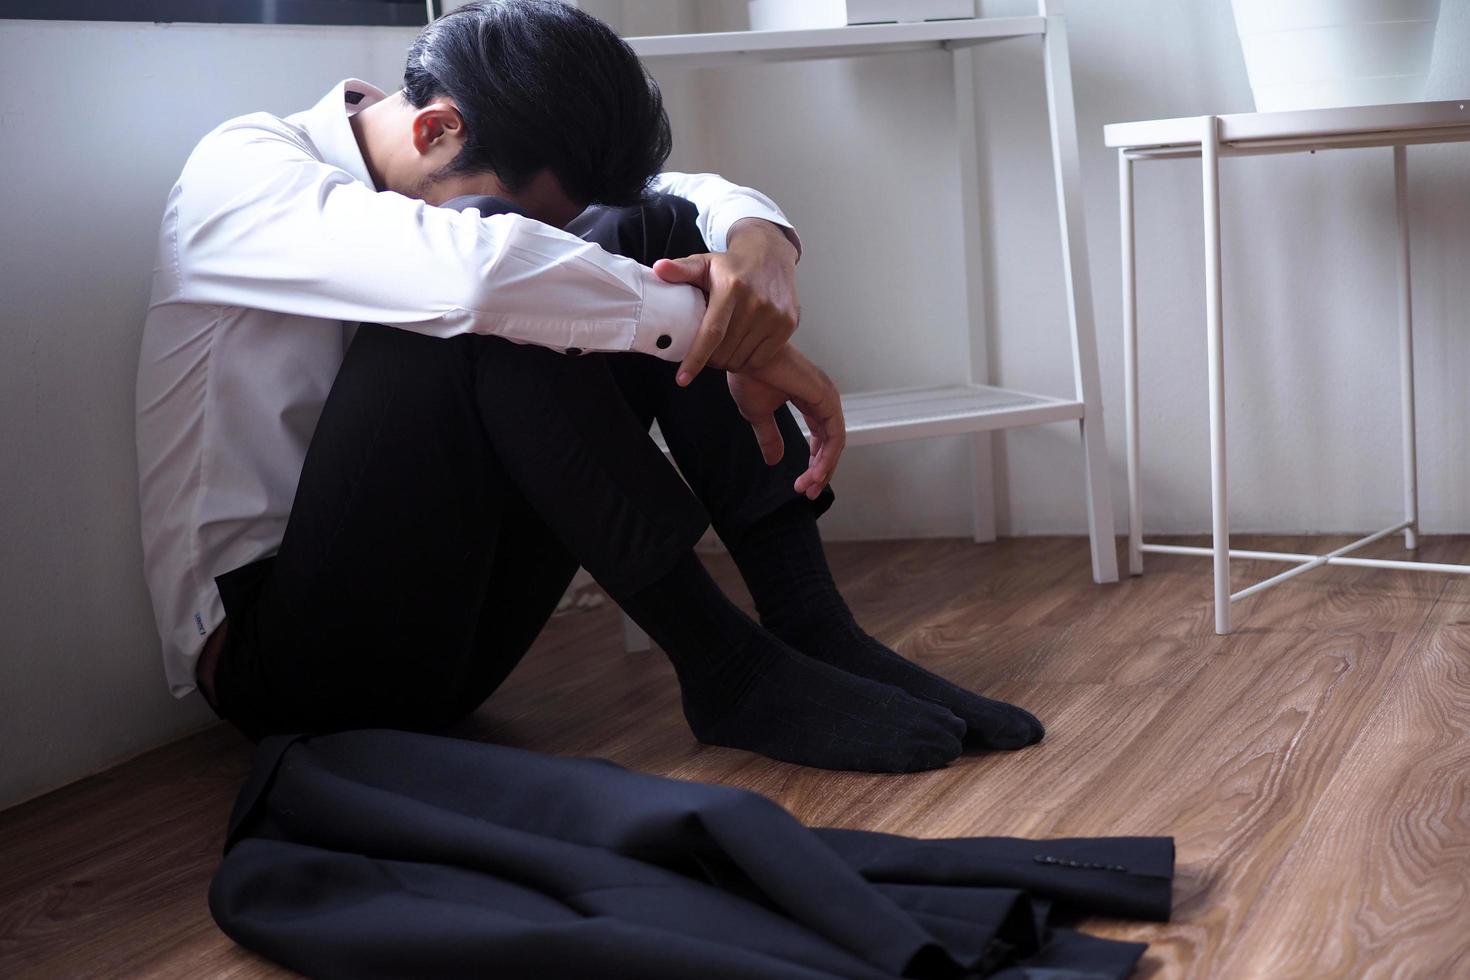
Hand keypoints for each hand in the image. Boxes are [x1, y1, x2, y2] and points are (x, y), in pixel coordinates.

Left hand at [652, 217, 798, 382]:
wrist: (770, 253)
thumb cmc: (732, 264)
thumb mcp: (704, 263)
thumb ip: (681, 269)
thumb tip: (658, 269)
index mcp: (731, 288)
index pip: (711, 333)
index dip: (695, 359)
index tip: (682, 379)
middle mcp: (756, 302)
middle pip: (725, 351)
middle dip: (710, 360)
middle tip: (706, 352)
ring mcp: (774, 314)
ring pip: (743, 358)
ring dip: (728, 361)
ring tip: (724, 348)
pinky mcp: (787, 323)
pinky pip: (761, 358)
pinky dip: (748, 361)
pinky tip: (742, 347)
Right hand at [727, 345, 845, 499]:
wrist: (742, 355)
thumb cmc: (748, 375)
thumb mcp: (758, 415)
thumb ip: (770, 437)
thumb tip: (775, 460)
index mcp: (810, 399)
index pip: (822, 437)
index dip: (814, 463)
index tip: (801, 485)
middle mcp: (823, 398)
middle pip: (832, 443)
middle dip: (821, 471)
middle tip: (808, 492)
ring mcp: (827, 397)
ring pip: (835, 443)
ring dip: (823, 469)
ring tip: (808, 487)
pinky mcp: (826, 399)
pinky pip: (834, 436)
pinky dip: (826, 458)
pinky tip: (814, 473)